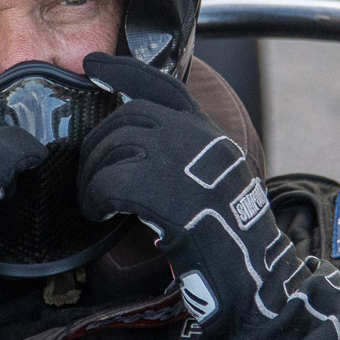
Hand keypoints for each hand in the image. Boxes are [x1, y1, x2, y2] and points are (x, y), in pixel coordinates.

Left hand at [78, 54, 339, 339]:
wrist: (250, 274)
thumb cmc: (227, 236)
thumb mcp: (212, 179)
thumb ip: (182, 154)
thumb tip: (135, 148)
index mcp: (206, 130)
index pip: (160, 82)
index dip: (123, 70)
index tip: (92, 65)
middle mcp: (195, 135)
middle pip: (124, 119)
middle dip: (96, 147)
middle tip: (90, 180)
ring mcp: (181, 159)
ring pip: (112, 148)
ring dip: (92, 177)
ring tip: (93, 203)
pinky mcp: (163, 189)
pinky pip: (110, 181)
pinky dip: (96, 198)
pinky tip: (100, 215)